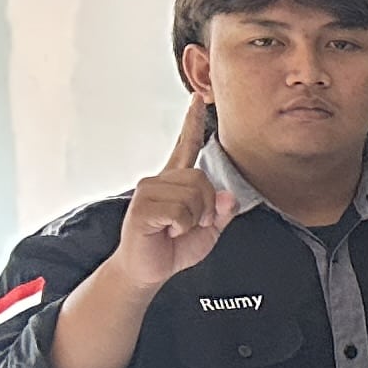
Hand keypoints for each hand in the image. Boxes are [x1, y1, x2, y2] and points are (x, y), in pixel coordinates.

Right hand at [110, 99, 231, 293]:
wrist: (150, 269)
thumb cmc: (175, 247)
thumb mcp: (210, 230)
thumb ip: (222, 212)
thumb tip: (226, 196)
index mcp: (176, 181)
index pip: (186, 145)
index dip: (192, 122)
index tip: (196, 98)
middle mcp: (160, 180)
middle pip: (202, 179)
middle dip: (206, 208)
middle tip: (190, 225)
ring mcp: (148, 190)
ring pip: (193, 195)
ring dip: (193, 219)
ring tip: (175, 229)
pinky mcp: (142, 206)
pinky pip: (180, 211)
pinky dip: (181, 227)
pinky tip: (166, 232)